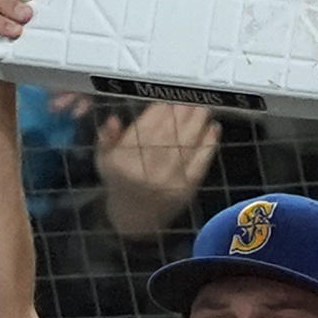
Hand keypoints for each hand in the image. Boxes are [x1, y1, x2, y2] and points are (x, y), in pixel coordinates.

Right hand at [96, 102, 220, 237]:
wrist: (134, 218)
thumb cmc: (120, 182)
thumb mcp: (104, 160)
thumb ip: (106, 138)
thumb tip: (114, 120)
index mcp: (124, 160)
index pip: (144, 129)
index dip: (159, 111)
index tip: (168, 100)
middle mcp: (146, 170)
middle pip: (168, 134)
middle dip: (181, 113)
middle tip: (189, 99)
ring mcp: (168, 180)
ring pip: (185, 145)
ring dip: (197, 123)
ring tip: (203, 108)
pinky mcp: (186, 188)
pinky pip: (200, 162)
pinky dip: (208, 144)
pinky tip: (213, 129)